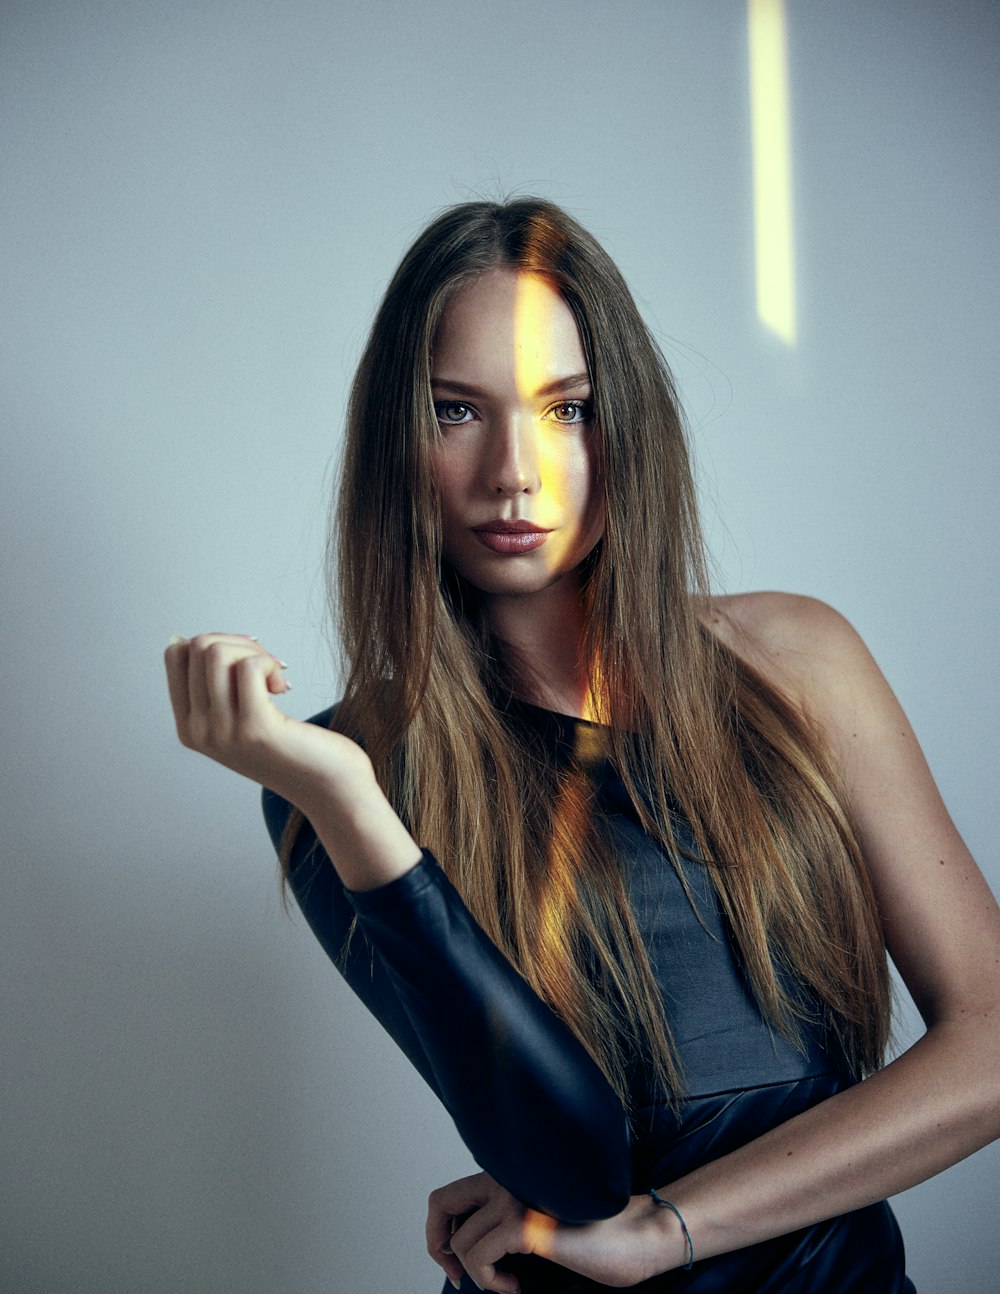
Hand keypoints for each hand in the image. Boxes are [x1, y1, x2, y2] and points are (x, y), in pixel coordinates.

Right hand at [164, 633, 372, 813]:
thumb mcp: (237, 718)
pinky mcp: (254, 728)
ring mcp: (222, 732)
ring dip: (255, 653)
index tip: (244, 661)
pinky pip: (249, 668)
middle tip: (267, 668)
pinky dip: (269, 664)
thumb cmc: (289, 744)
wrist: (326, 786)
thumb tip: (187, 640)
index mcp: (188, 726)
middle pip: (199, 647)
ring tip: (274, 678)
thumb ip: (213, 687)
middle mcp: (198, 732)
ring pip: (217, 653)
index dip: (215, 642)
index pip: (175, 654)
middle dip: (239, 644)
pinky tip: (282, 687)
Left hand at [426, 1172, 683, 1291]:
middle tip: (457, 1273)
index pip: (451, 1195)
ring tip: (509, 1284)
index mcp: (509, 1174)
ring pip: (461, 1241)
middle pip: (440, 1202)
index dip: (442, 1231)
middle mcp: (507, 1177)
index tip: (457, 1261)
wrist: (636, 1236)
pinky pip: (479, 1257)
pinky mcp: (524, 1223)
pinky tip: (517, 1288)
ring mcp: (514, 1197)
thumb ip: (505, 1223)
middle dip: (437, 1244)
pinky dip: (491, 1282)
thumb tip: (460, 1249)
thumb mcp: (537, 1226)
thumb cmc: (593, 1237)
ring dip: (478, 1275)